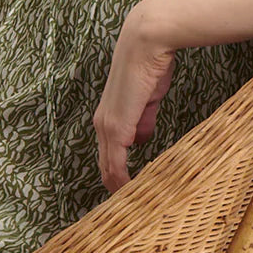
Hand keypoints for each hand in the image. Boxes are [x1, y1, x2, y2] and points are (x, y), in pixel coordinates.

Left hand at [93, 1, 178, 193]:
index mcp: (109, 117)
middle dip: (116, 188)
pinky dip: (122, 180)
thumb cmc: (150, 66)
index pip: (109, 155)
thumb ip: (142, 120)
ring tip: (130, 209)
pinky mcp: (117, 126)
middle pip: (104, 166)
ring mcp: (107, 126)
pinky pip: (116, 161)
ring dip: (119, 189)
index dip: (117, 175)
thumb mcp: (146, 99)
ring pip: (108, 168)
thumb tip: (142, 139)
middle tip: (127, 211)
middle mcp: (102, 123)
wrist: (146, 42)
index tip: (129, 194)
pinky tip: (130, 194)